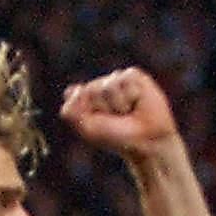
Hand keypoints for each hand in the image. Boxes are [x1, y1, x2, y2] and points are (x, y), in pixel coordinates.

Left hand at [59, 68, 177, 155]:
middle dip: (102, 109)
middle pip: (89, 90)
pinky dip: (129, 96)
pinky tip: (137, 101)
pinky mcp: (133, 75)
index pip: (73, 95)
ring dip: (117, 105)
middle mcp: (99, 86)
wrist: (145, 140)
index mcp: (86, 99)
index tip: (96, 124)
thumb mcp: (88, 129)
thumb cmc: (117, 137)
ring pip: (107, 86)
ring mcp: (116, 79)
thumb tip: (70, 90)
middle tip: (116, 119)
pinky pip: (124, 80)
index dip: (85, 113)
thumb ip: (72, 112)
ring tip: (127, 111)